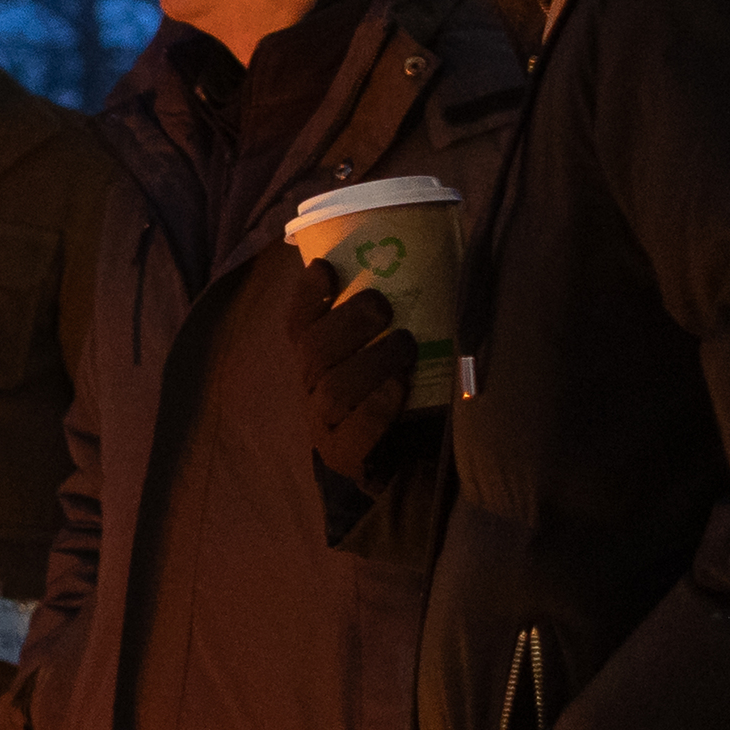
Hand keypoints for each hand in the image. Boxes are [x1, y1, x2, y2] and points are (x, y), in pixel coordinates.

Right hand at [287, 256, 421, 487]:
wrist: (404, 466)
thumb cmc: (404, 395)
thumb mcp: (392, 353)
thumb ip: (396, 320)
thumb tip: (430, 263)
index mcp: (317, 359)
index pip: (299, 323)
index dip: (307, 295)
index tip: (326, 268)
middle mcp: (312, 388)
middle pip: (313, 351)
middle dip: (347, 322)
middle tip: (382, 305)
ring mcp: (325, 424)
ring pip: (333, 389)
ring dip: (370, 361)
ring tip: (405, 343)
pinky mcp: (344, 457)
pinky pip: (353, 433)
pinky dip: (376, 407)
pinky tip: (398, 386)